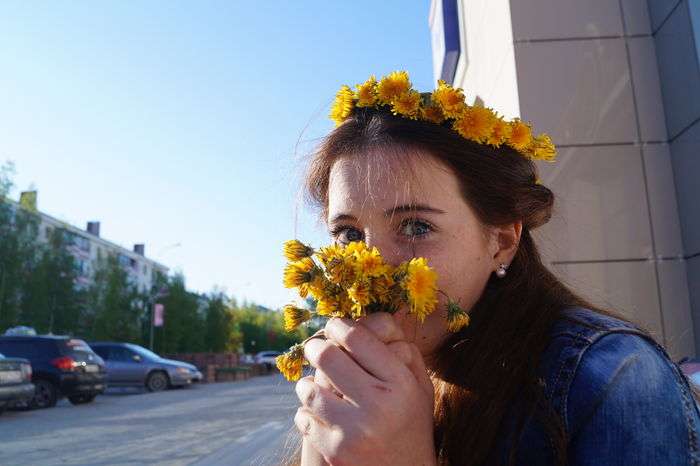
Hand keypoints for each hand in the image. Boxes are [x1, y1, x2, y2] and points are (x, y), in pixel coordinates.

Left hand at [295, 313, 435, 465]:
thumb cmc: (412, 427)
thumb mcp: (421, 390)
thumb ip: (405, 354)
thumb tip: (384, 317)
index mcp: (401, 384)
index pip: (358, 339)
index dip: (339, 325)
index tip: (333, 325)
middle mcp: (379, 405)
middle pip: (328, 356)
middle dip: (315, 347)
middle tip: (313, 347)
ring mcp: (354, 430)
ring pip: (309, 389)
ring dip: (306, 384)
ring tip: (312, 386)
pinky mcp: (335, 450)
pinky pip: (303, 417)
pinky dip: (305, 413)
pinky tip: (316, 414)